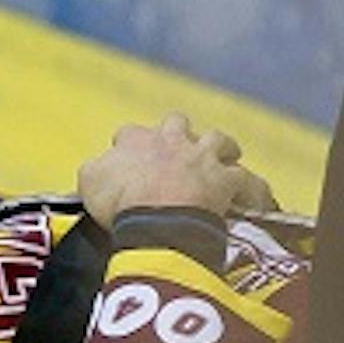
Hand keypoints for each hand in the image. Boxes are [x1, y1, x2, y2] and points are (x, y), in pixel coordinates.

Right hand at [80, 114, 262, 224]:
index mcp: (135, 140)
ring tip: (223, 160)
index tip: (128, 160)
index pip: (128, 134)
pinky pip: (246, 181)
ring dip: (220, 149)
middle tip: (177, 153)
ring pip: (217, 140)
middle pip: (177, 124)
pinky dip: (251, 191)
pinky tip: (254, 201)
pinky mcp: (226, 180)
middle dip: (178, 134)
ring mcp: (202, 157)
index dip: (128, 146)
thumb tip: (97, 168)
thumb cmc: (119, 202)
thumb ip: (94, 169)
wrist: (157, 218)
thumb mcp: (89, 182)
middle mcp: (171, 140)